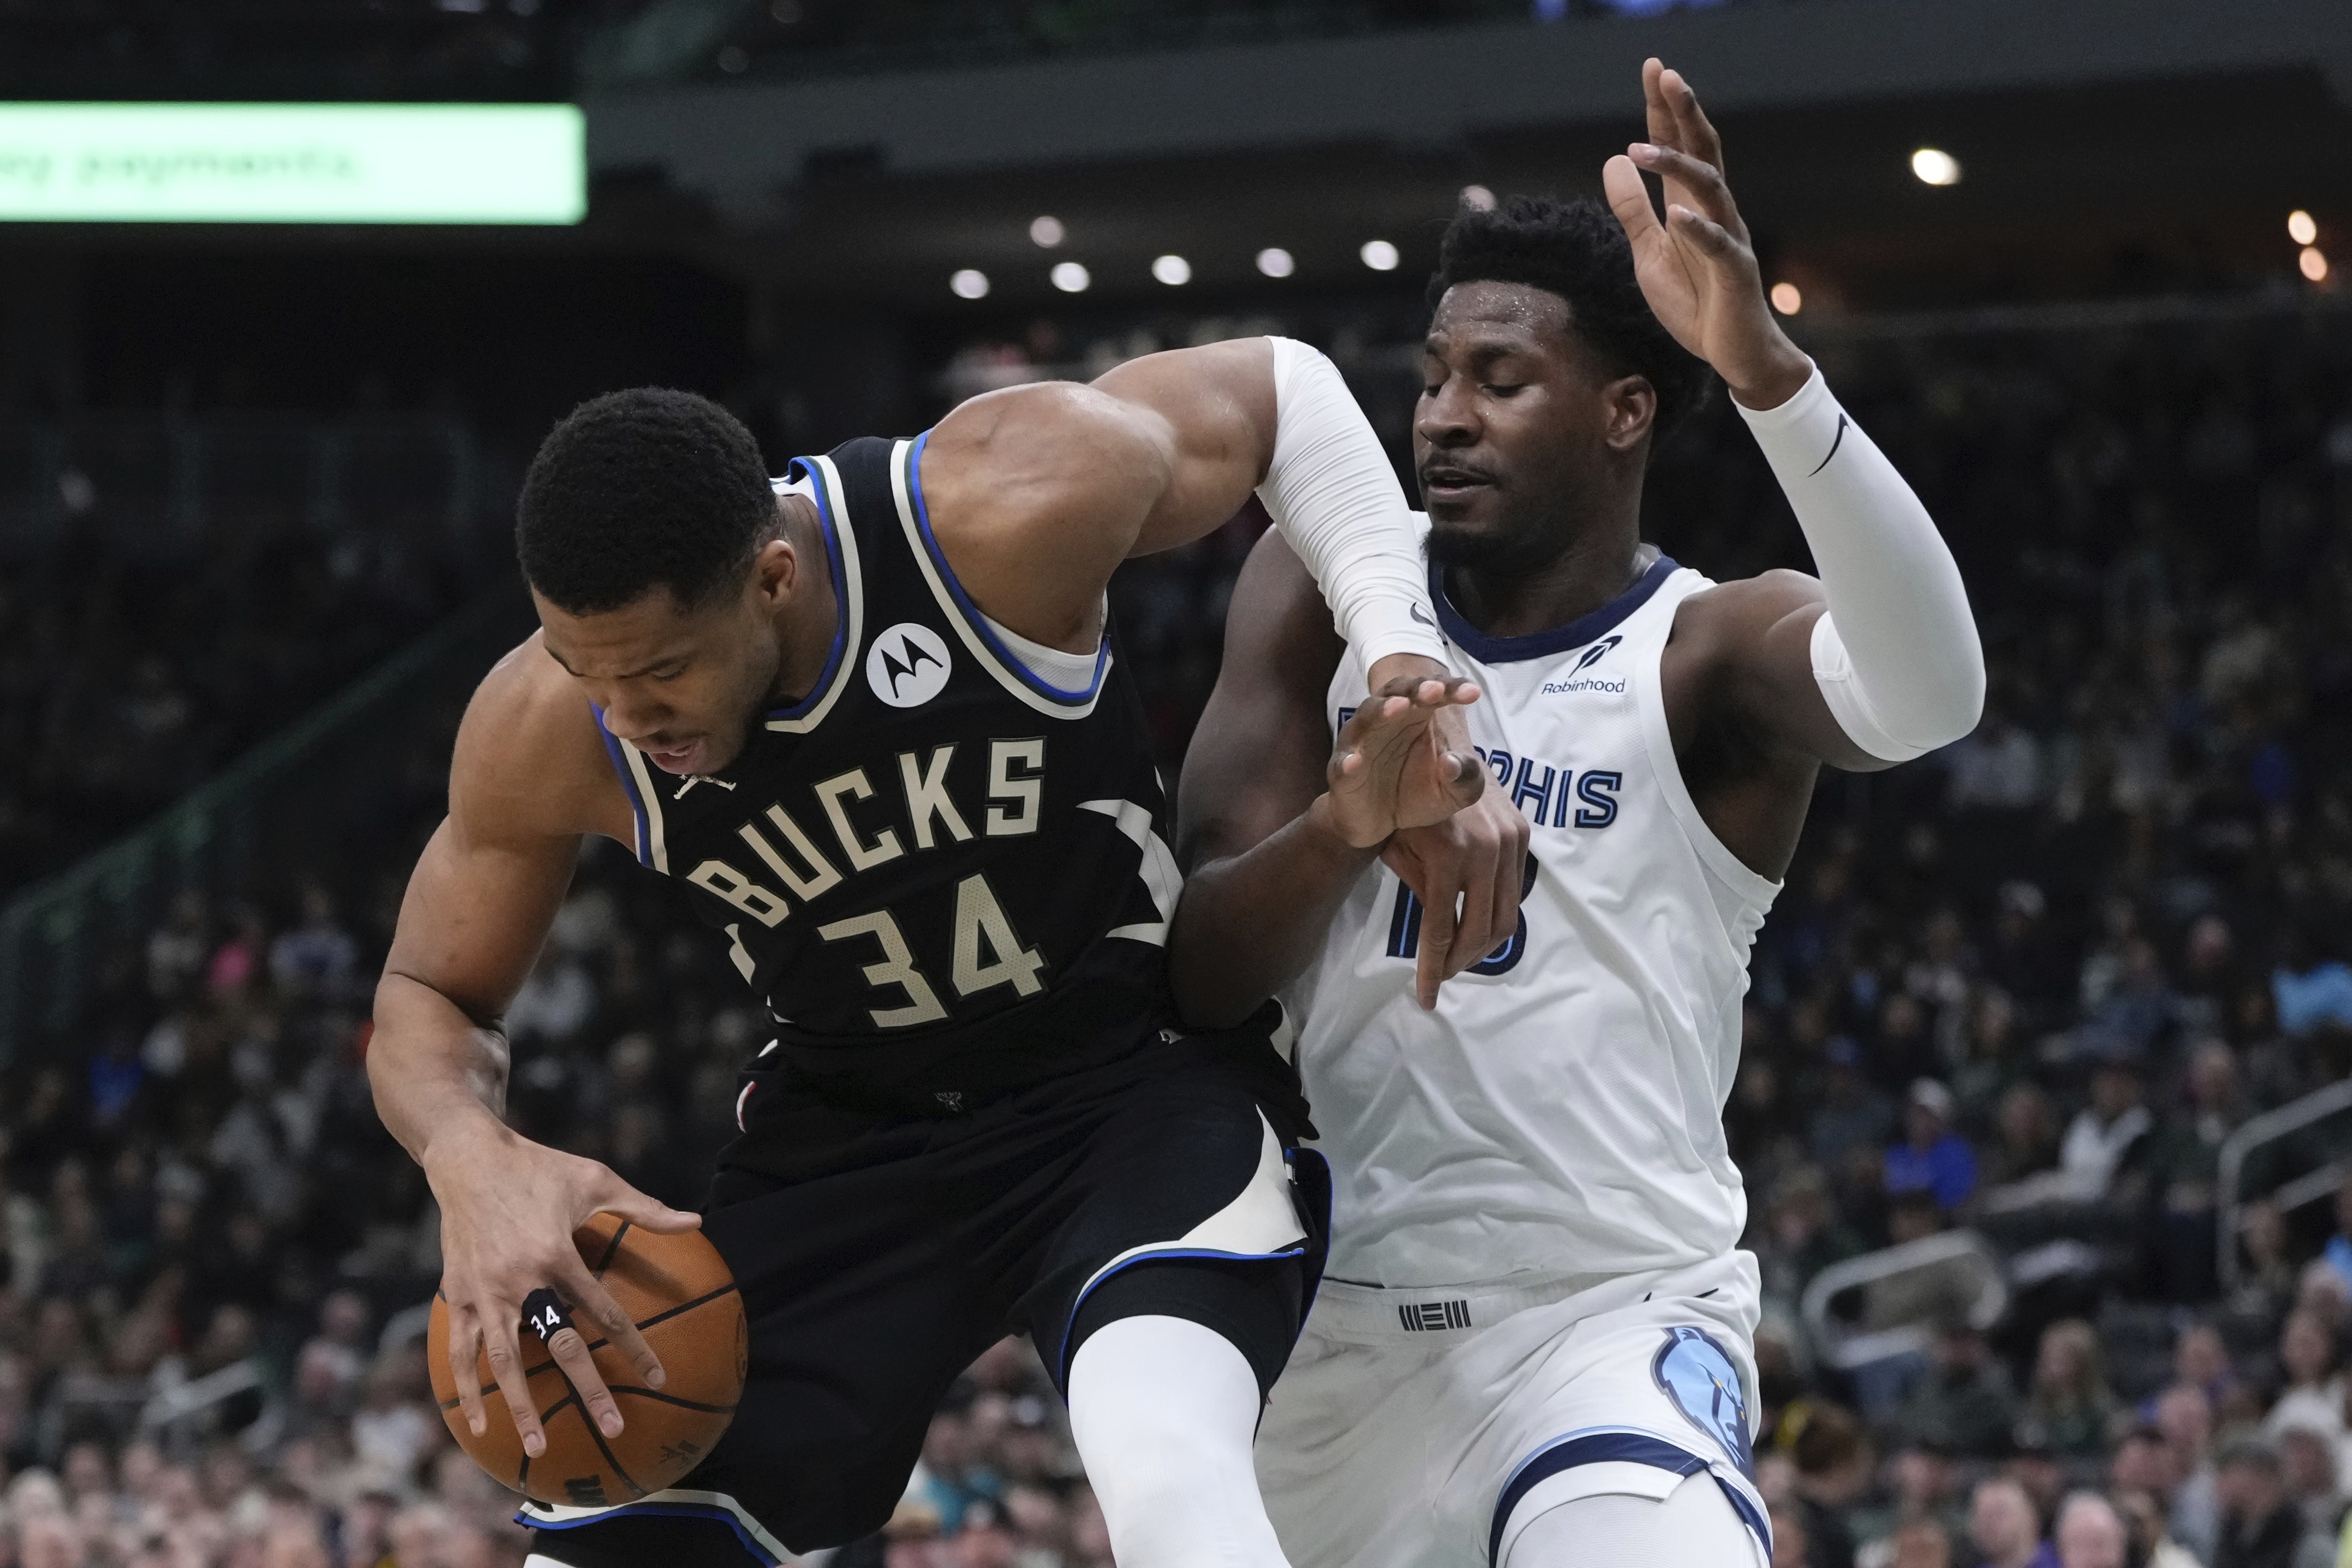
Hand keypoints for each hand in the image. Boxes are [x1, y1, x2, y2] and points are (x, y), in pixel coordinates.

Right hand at [426, 1117, 702, 1457]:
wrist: (468, 1157)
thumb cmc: (539, 1167)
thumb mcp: (596, 1180)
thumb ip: (645, 1209)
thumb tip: (697, 1223)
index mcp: (558, 1253)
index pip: (605, 1312)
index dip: (634, 1347)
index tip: (657, 1379)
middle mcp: (521, 1280)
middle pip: (560, 1347)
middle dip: (588, 1391)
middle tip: (614, 1428)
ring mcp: (484, 1293)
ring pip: (505, 1362)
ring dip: (521, 1407)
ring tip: (538, 1447)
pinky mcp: (455, 1296)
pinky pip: (461, 1351)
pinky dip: (468, 1388)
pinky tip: (478, 1423)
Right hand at [1322, 658, 1484, 849]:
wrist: (1379, 824)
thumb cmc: (1417, 795)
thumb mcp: (1454, 793)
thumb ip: (1466, 779)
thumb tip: (1453, 764)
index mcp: (1418, 717)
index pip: (1435, 693)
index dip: (1452, 689)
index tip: (1473, 693)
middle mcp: (1387, 721)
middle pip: (1399, 693)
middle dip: (1417, 689)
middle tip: (1435, 690)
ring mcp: (1361, 743)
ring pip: (1367, 718)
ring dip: (1382, 710)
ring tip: (1398, 708)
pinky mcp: (1341, 771)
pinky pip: (1342, 762)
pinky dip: (1348, 760)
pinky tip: (1355, 761)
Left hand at [1382, 787, 1532, 1009]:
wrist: (1435, 742)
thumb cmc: (1402, 798)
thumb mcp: (1396, 846)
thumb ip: (1417, 890)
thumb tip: (1435, 939)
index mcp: (1448, 855)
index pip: (1441, 931)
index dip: (1432, 970)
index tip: (1424, 998)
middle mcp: (1486, 851)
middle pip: (1479, 933)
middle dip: (1457, 964)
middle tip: (1438, 981)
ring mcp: (1510, 842)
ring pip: (1505, 918)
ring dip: (1481, 947)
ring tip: (1456, 960)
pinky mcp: (1522, 835)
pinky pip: (1515, 892)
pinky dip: (1496, 917)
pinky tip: (1474, 928)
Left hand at [1601, 58, 1812, 411]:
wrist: (1733, 353)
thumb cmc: (1696, 303)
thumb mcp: (1649, 254)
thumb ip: (1633, 210)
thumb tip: (1613, 160)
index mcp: (1691, 205)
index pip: (1678, 147)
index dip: (1664, 110)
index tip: (1653, 69)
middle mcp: (1715, 212)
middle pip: (1703, 150)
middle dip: (1685, 113)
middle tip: (1667, 74)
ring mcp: (1729, 239)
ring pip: (1710, 189)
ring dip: (1677, 165)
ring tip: (1641, 146)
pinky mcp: (1736, 273)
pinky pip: (1719, 246)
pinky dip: (1699, 229)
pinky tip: (1678, 213)